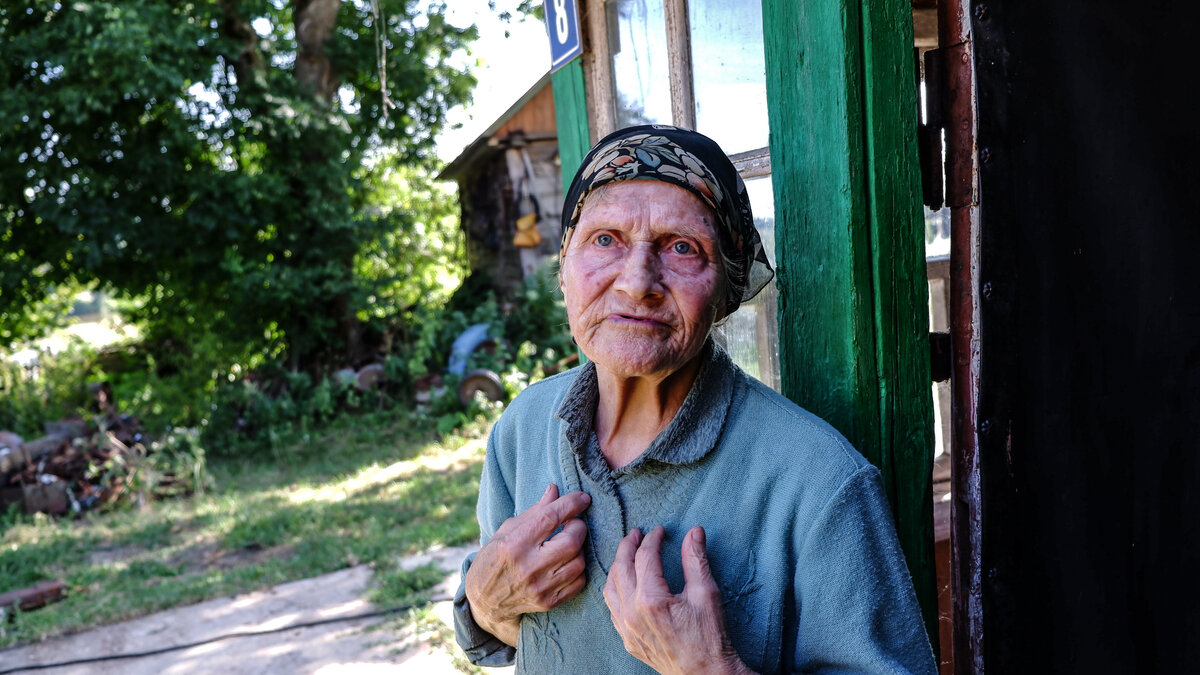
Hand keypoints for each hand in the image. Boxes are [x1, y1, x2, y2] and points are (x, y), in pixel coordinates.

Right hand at [465, 484, 590, 645]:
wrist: (484, 601)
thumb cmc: (493, 559)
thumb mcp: (506, 530)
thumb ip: (534, 512)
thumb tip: (555, 490)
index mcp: (514, 544)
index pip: (550, 517)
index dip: (571, 504)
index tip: (582, 498)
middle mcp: (528, 566)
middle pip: (571, 541)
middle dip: (578, 526)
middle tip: (572, 523)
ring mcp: (540, 587)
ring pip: (579, 561)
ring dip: (578, 548)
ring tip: (567, 543)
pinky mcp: (549, 602)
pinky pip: (579, 582)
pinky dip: (578, 568)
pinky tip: (567, 562)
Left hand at [604, 525, 754, 674]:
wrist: (705, 673)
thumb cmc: (709, 636)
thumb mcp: (706, 592)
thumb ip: (696, 559)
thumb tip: (694, 531)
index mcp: (651, 598)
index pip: (645, 556)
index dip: (652, 539)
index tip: (660, 530)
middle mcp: (632, 612)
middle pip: (621, 567)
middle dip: (628, 545)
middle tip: (636, 533)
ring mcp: (626, 628)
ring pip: (610, 587)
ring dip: (617, 566)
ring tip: (627, 553)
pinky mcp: (627, 639)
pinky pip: (611, 608)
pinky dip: (614, 589)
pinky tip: (624, 582)